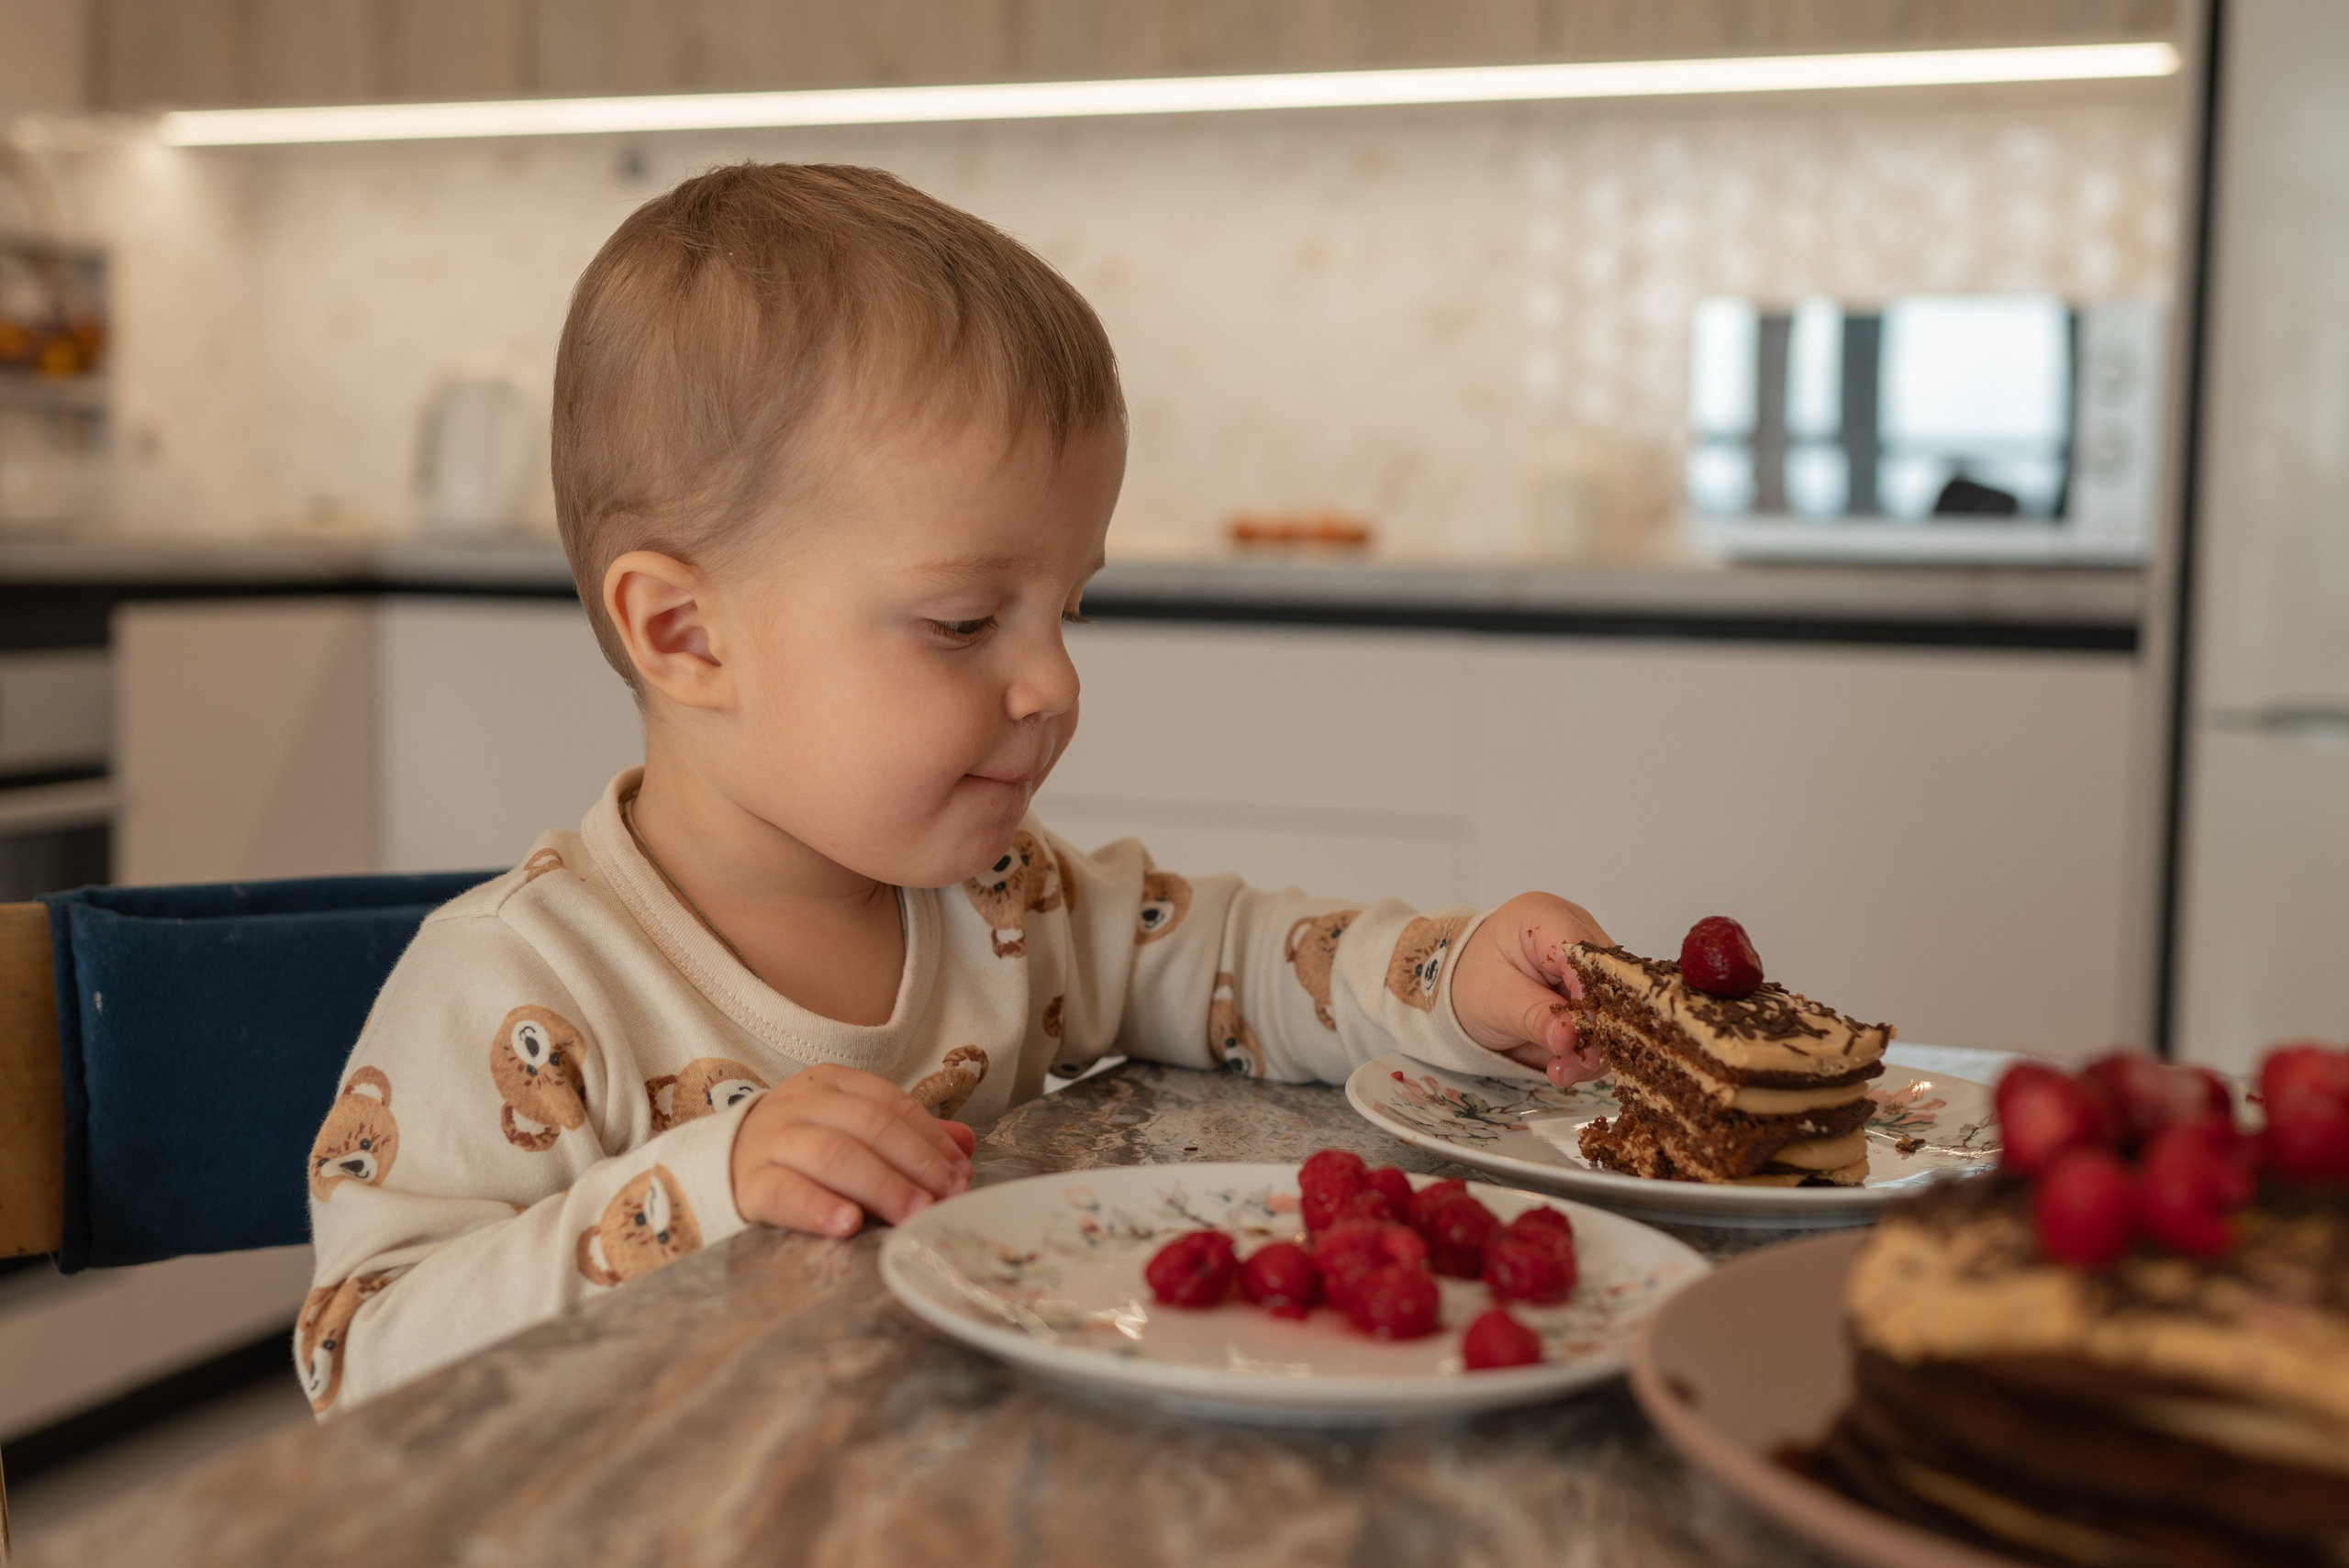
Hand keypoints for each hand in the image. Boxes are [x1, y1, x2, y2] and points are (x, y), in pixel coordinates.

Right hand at [730, 1064, 975, 1236]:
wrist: (720, 1167)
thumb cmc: (800, 1152)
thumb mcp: (850, 1132)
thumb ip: (906, 1136)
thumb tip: (966, 1145)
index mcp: (831, 1084)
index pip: (890, 1104)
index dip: (931, 1139)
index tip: (961, 1173)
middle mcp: (800, 1104)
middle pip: (868, 1127)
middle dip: (915, 1164)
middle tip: (945, 1198)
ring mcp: (771, 1141)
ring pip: (833, 1155)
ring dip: (881, 1185)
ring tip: (912, 1213)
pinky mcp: (748, 1183)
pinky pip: (784, 1192)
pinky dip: (819, 1207)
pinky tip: (848, 1223)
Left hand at [1448, 892, 1615, 1086]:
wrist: (1463, 991)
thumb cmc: (1472, 981)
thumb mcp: (1495, 1000)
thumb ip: (1534, 1016)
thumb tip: (1570, 1038)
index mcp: (1546, 917)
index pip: (1586, 953)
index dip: (1590, 996)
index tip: (1578, 1034)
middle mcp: (1578, 933)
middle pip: (1608, 983)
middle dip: (1594, 1030)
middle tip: (1571, 1065)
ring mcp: (1589, 963)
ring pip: (1614, 1009)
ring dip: (1594, 1048)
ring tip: (1562, 1071)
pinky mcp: (1594, 991)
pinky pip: (1605, 1025)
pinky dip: (1589, 1051)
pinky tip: (1565, 1067)